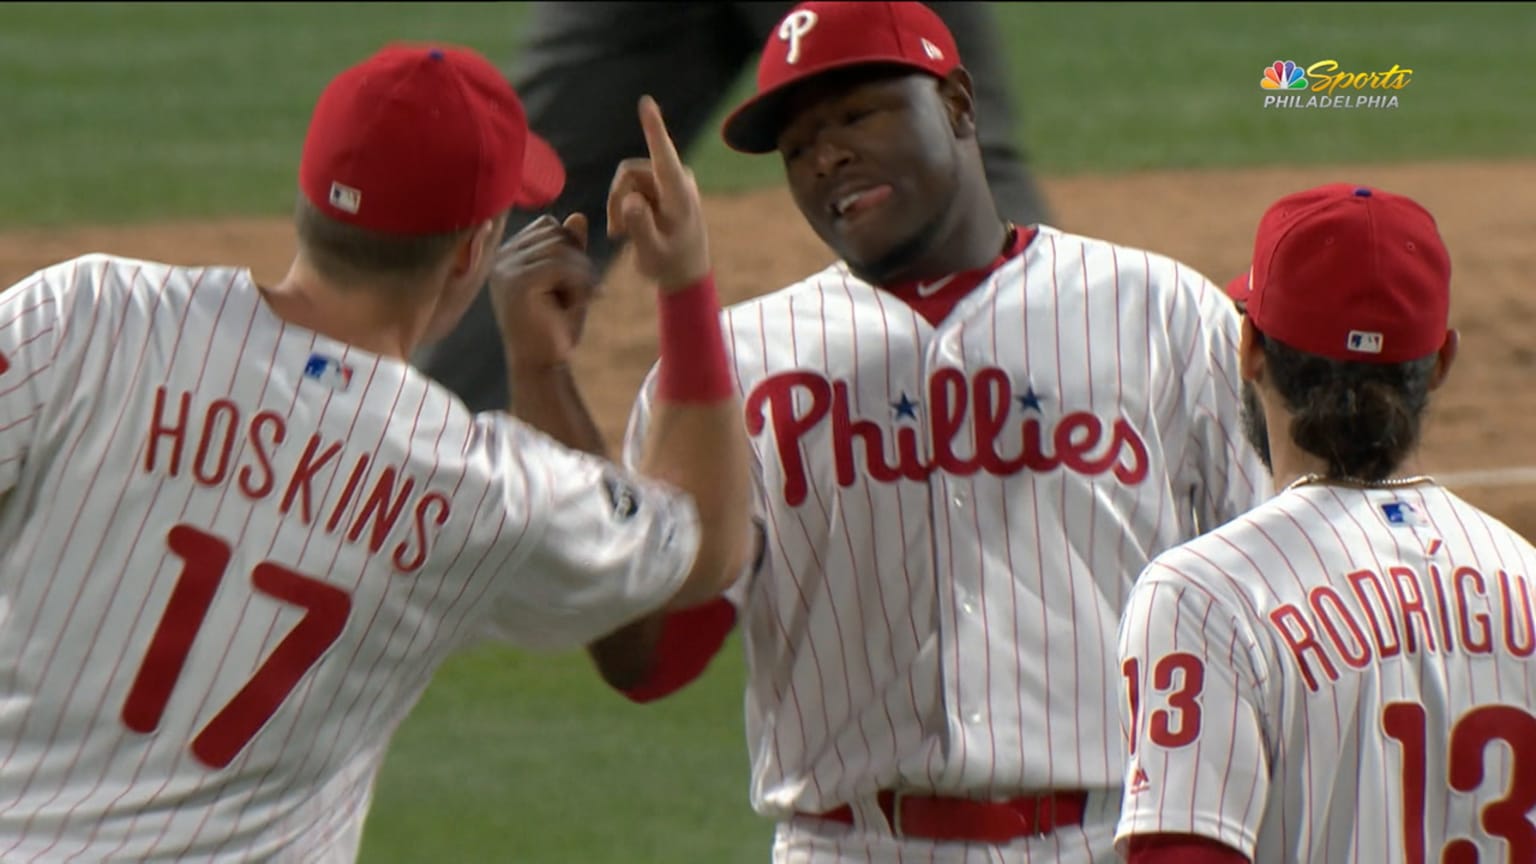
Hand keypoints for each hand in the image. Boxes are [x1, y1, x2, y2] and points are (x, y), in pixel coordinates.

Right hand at [488, 213, 597, 371]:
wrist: (543, 366)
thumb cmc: (556, 327)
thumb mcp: (569, 281)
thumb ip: (572, 249)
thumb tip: (578, 216)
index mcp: (508, 254)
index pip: (548, 225)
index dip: (572, 247)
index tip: (578, 281)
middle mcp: (500, 257)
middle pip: (555, 232)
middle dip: (578, 260)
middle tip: (582, 294)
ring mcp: (505, 269)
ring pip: (560, 247)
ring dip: (581, 274)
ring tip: (578, 300)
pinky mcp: (517, 283)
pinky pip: (560, 265)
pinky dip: (579, 283)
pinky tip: (578, 304)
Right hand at [607, 95, 708, 292]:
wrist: (685, 275)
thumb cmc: (671, 266)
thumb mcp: (652, 253)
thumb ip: (640, 227)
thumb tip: (629, 201)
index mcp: (679, 194)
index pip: (664, 155)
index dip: (653, 128)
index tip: (646, 102)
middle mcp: (677, 180)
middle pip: (629, 172)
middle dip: (616, 198)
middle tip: (615, 231)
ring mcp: (669, 181)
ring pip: (626, 180)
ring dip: (619, 205)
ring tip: (623, 234)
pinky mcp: (661, 186)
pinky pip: (630, 186)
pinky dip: (624, 207)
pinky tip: (630, 229)